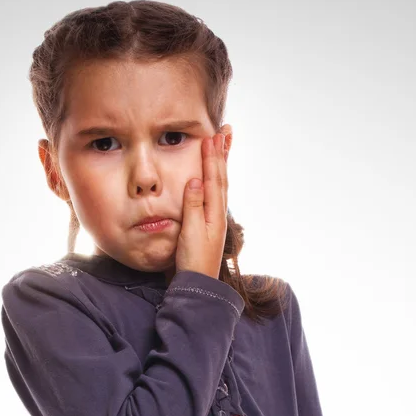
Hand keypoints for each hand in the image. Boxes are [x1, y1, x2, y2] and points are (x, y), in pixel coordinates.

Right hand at [175, 133, 228, 278]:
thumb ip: (193, 207)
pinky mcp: (208, 224)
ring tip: (223, 146)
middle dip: (221, 154)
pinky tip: (212, 177)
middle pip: (221, 177)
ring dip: (221, 164)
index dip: (213, 157)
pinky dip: (215, 180)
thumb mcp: (190, 233)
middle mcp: (218, 213)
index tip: (212, 137)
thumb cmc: (193, 260)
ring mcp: (214, 218)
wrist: (198, 283)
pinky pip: (214, 195)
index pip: (214, 179)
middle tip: (224, 132)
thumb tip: (195, 181)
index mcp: (214, 213)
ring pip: (220, 185)